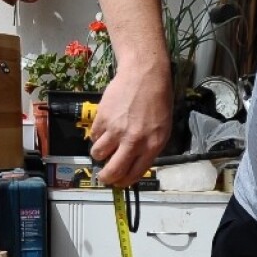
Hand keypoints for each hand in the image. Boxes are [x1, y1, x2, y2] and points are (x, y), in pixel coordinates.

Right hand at [88, 65, 171, 186]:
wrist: (144, 74)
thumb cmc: (157, 100)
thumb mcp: (163, 128)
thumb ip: (149, 148)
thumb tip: (133, 164)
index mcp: (152, 145)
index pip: (134, 174)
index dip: (124, 181)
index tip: (119, 182)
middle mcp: (133, 141)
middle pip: (113, 171)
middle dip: (106, 178)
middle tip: (104, 176)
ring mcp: (116, 130)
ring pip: (98, 154)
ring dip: (99, 153)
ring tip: (105, 145)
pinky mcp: (102, 118)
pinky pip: (94, 136)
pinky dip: (97, 135)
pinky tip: (105, 127)